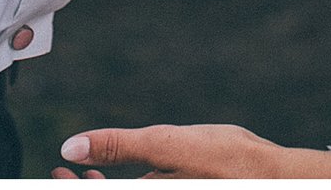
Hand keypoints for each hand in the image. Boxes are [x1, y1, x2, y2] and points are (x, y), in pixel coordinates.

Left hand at [52, 123, 297, 177]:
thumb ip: (118, 146)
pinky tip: (129, 179)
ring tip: (91, 176)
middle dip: (84, 189)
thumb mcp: (168, 144)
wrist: (273, 179)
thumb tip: (70, 148)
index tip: (56, 173)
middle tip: (64, 174)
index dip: (69, 189)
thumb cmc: (224, 160)